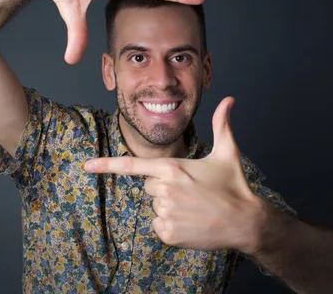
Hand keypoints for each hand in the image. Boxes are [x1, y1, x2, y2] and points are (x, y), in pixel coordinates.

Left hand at [84, 97, 262, 251]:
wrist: (246, 222)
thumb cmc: (235, 186)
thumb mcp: (227, 153)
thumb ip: (222, 124)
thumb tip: (229, 99)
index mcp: (172, 168)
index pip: (132, 165)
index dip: (107, 165)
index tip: (86, 166)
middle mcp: (164, 190)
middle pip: (148, 186)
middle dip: (164, 187)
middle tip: (190, 191)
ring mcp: (166, 213)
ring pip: (154, 206)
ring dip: (169, 207)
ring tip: (194, 207)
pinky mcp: (168, 233)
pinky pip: (159, 226)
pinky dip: (172, 226)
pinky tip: (191, 223)